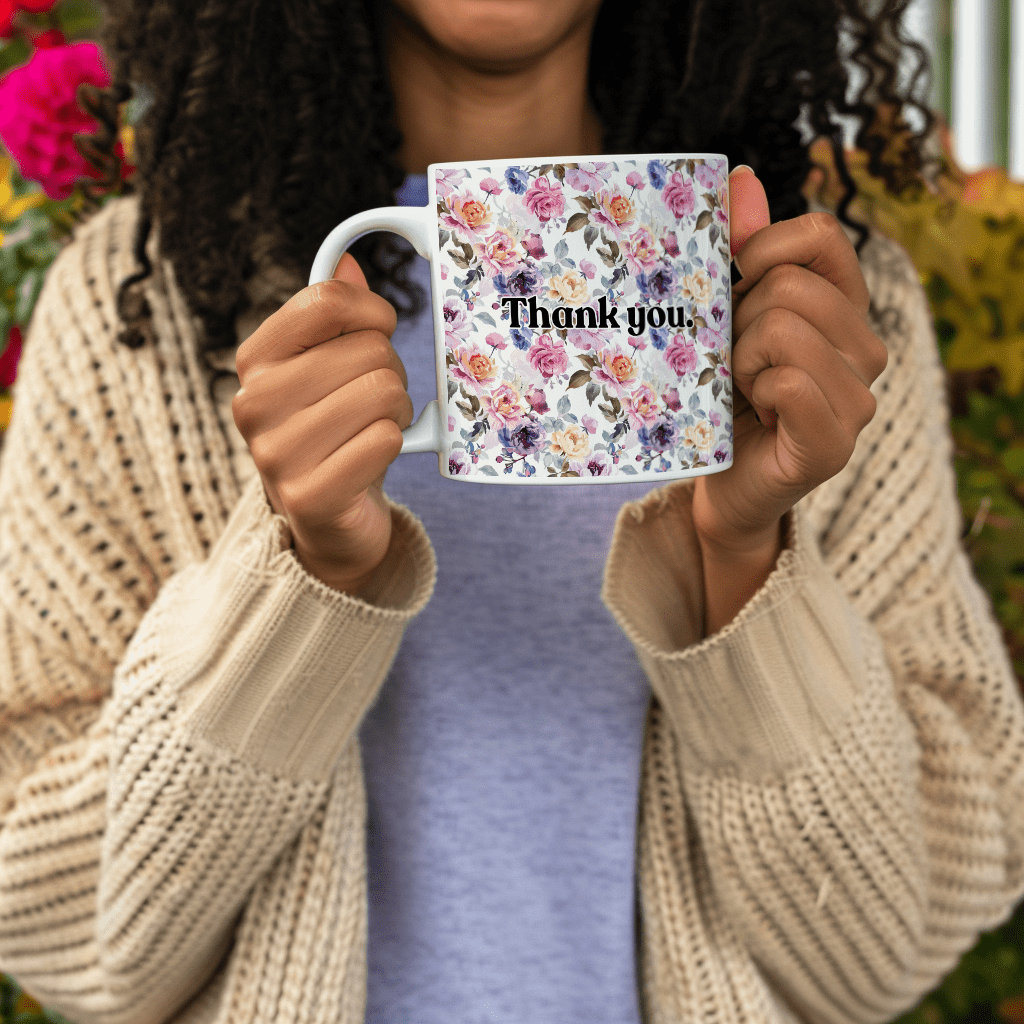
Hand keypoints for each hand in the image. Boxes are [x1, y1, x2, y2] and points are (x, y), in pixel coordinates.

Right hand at [231, 254, 412, 593]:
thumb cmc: (336, 431)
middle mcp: (253, 402)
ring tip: (375, 430)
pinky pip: (384, 440)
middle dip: (391, 373)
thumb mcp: (331, 368)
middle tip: (376, 402)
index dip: (372, 312)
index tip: (379, 331)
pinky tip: (373, 459)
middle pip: (368, 350)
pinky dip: (394, 446)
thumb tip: (347, 263)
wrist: (329, 518)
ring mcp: (275, 453)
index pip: (326, 300)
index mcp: (256, 359)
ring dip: (398, 412)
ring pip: (383, 392)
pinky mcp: (308, 496)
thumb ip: (334, 316)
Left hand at [691, 168, 888, 554]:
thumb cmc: (719, 393)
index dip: (762, 250)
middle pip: (790, 287)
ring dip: (740, 361)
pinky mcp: (834, 442)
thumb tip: (743, 177)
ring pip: (784, 330)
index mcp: (842, 307)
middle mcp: (865, 348)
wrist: (715, 478)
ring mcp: (858, 398)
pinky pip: (790, 381)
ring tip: (742, 390)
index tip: (734, 289)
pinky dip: (755, 391)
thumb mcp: (723, 316)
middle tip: (733, 362)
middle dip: (739, 322)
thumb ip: (737, 251)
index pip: (819, 235)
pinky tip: (756, 413)